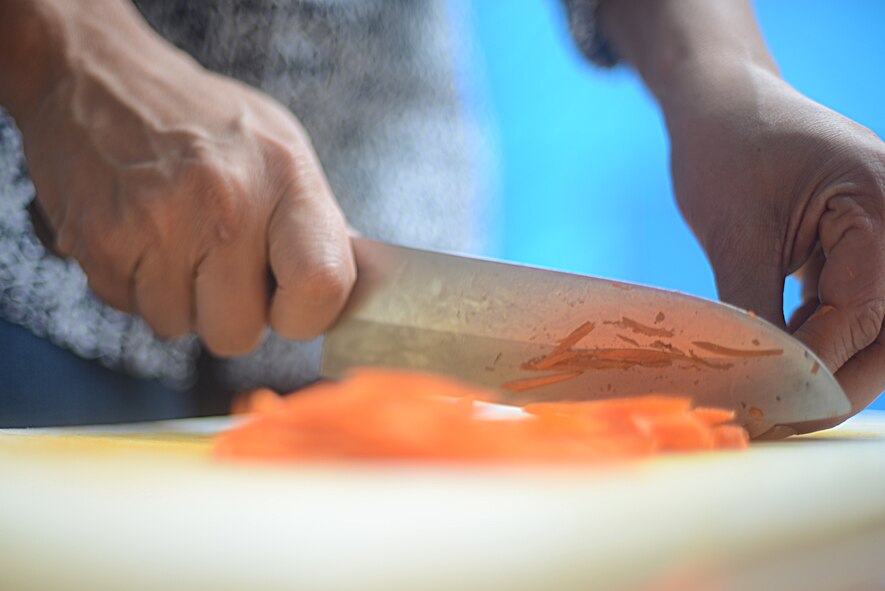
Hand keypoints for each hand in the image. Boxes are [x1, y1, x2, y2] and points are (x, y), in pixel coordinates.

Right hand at [9, 0, 355, 355]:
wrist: (99, 78)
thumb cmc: (206, 123)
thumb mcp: (282, 152)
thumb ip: (316, 225)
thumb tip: (351, 293)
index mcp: (284, 177)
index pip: (321, 285)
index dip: (307, 315)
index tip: (292, 304)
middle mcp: (225, 203)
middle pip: (239, 333)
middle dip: (232, 314)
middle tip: (222, 266)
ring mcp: (157, 224)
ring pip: (178, 326)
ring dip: (179, 298)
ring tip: (176, 239)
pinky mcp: (99, 241)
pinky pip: (129, 308)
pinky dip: (135, 284)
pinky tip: (141, 235)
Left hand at [666, 68, 884, 427]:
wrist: (720, 104)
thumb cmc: (725, 148)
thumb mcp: (734, 231)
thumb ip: (751, 308)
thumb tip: (753, 382)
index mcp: (879, 202)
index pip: (862, 311)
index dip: (815, 367)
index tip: (770, 410)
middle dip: (838, 383)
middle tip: (782, 422)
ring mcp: (884, 233)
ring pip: (879, 326)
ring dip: (834, 368)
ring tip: (777, 402)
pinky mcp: (860, 246)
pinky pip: (858, 306)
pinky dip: (825, 339)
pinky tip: (784, 360)